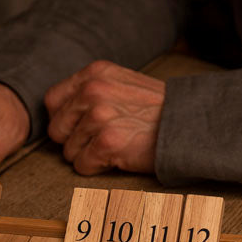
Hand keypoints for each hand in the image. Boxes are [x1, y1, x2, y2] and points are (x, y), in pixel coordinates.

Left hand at [44, 60, 165, 174]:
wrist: (189, 124)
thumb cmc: (156, 110)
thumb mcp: (122, 84)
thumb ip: (91, 90)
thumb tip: (60, 111)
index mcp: (94, 73)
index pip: (52, 101)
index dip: (64, 119)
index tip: (82, 127)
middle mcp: (92, 90)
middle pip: (57, 129)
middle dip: (74, 141)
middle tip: (101, 140)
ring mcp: (99, 116)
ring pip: (69, 151)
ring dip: (88, 155)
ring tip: (116, 146)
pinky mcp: (107, 141)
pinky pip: (82, 165)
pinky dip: (97, 168)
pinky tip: (118, 156)